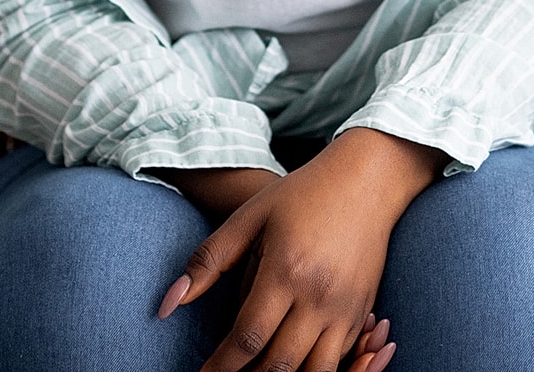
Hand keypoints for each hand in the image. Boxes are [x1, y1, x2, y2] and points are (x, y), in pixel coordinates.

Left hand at [160, 128, 444, 371]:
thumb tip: (167, 304)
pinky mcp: (363, 313)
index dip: (220, 366)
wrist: (366, 180)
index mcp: (286, 270)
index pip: (247, 338)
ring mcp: (346, 309)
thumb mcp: (251, 215)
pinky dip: (314, 371)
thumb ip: (209, 260)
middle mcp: (319, 296)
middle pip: (279, 365)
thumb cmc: (302, 194)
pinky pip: (339, 361)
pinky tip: (292, 366)